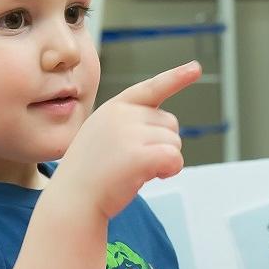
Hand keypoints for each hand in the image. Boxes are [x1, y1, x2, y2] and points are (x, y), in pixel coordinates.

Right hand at [55, 62, 199, 219]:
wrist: (73, 200)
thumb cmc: (91, 175)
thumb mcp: (105, 137)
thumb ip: (131, 126)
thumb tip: (169, 130)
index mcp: (114, 108)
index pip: (151, 88)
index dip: (176, 78)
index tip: (196, 68)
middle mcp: (122, 115)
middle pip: (170, 124)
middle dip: (163, 144)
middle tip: (134, 161)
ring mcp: (129, 133)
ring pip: (175, 142)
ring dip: (165, 160)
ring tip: (134, 170)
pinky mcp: (139, 154)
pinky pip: (175, 158)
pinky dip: (170, 170)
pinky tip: (150, 177)